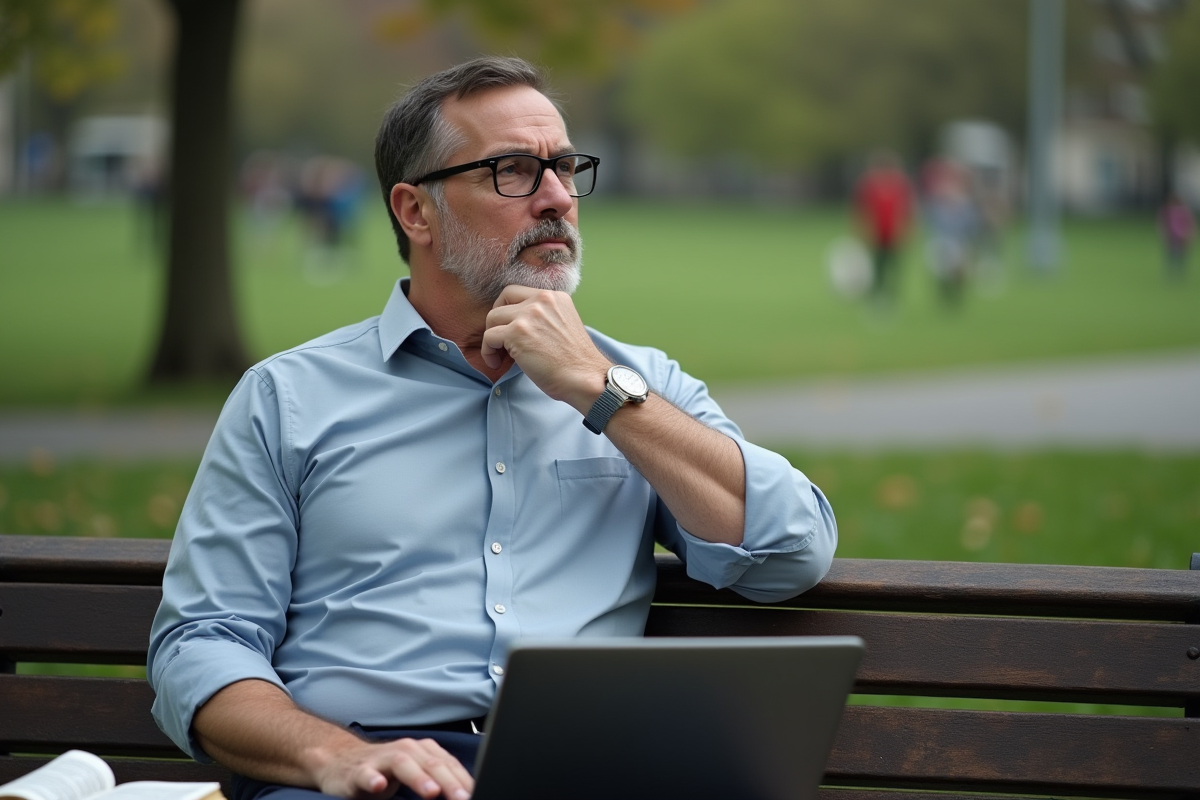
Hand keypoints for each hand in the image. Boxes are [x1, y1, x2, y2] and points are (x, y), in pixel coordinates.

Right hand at [312, 736, 473, 799]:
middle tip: (462, 797)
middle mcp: (404, 750)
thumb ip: (437, 781)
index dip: (464, 780)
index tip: (476, 794)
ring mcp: (380, 759)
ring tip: (431, 792)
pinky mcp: (358, 771)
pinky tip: (380, 786)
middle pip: (430, 762)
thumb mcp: (414, 773)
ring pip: (402, 763)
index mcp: (421, 751)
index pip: (448, 764)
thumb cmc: (384, 771)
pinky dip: (373, 779)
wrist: (340, 762)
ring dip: (418, 777)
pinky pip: (366, 774)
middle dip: (448, 781)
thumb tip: (464, 794)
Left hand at [481, 285, 608, 411]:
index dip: (508, 307)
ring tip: (500, 356)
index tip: (509, 325)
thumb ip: (545, 316)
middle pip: (503, 300)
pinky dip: (488, 352)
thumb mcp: (565, 324)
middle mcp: (542, 300)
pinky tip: (497, 363)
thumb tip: (518, 322)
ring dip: (492, 338)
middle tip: (500, 339)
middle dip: (497, 321)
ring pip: (492, 318)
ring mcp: (529, 315)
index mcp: (555, 297)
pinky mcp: (517, 333)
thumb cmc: (575, 361)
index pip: (518, 291)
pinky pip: (489, 337)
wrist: (584, 377)